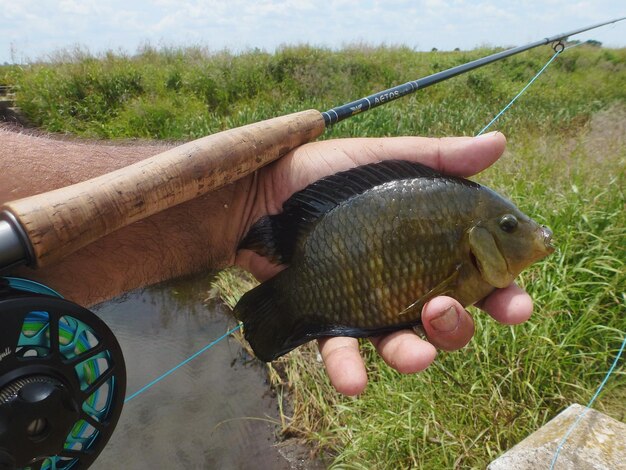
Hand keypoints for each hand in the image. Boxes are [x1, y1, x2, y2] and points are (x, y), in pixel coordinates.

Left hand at [235, 132, 532, 394]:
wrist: (261, 192)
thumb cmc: (328, 174)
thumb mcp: (385, 157)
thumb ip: (439, 157)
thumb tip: (499, 142)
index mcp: (428, 245)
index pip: (479, 275)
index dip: (504, 293)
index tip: (515, 304)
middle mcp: (404, 280)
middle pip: (447, 318)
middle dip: (458, 326)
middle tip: (445, 310)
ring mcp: (368, 304)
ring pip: (403, 344)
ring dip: (414, 355)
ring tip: (416, 353)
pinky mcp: (330, 319)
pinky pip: (343, 351)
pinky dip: (349, 369)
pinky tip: (353, 381)